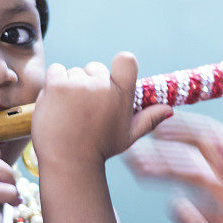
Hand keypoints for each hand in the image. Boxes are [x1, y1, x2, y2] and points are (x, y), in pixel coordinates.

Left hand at [31, 52, 172, 168]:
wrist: (68, 162)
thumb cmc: (99, 149)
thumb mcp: (127, 136)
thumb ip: (148, 119)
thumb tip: (169, 110)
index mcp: (121, 94)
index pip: (127, 60)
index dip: (118, 66)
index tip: (110, 80)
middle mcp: (102, 86)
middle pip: (94, 68)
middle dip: (89, 83)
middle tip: (84, 109)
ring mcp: (78, 84)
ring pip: (73, 72)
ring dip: (69, 86)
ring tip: (69, 112)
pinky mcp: (57, 85)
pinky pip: (56, 71)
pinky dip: (54, 84)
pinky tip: (57, 104)